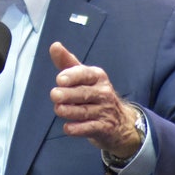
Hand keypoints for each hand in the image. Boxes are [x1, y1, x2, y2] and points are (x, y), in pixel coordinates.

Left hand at [49, 42, 141, 158]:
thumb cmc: (95, 94)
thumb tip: (54, 45)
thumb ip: (67, 62)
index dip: (73, 76)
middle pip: (84, 93)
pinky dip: (78, 129)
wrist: (120, 122)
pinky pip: (89, 128)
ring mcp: (104, 111)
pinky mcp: (103, 128)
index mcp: (98, 77)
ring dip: (70, 111)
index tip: (60, 79)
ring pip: (85, 111)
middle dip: (68, 94)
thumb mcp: (84, 77)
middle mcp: (103, 92)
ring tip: (58, 109)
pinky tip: (67, 127)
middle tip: (54, 95)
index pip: (85, 74)